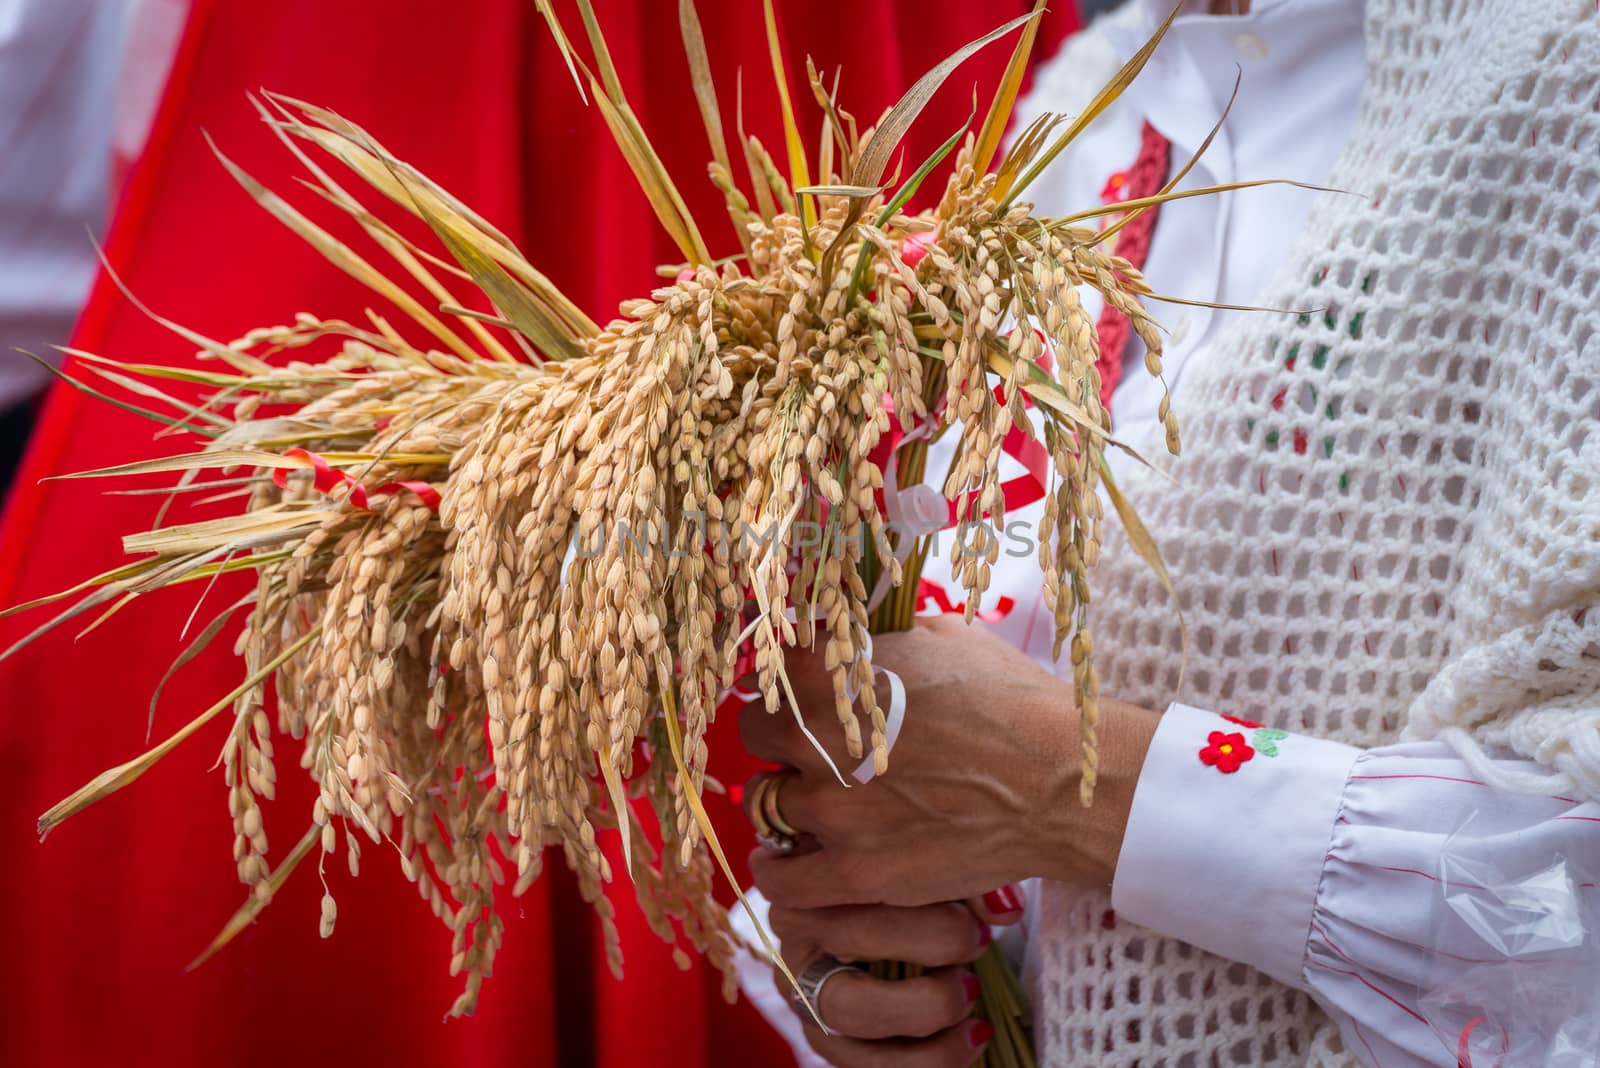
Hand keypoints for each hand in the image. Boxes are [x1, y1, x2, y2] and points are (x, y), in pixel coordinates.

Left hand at [740, 614, 1157, 909]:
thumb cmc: (1011, 700)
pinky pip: (783, 880)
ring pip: (767, 801)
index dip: (786, 681)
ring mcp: (832, 808)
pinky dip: (781, 872)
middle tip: (814, 746)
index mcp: (831, 671)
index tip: (803, 693)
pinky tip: (790, 864)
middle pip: (755, 731)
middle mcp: (816, 737)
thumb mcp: (942, 638)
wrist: (1058, 780)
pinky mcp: (854, 870)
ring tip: (823, 803)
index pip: (769, 669)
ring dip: (791, 799)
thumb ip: (878, 639)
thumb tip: (845, 636)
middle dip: (781, 735)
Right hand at [768, 894, 1023, 1067]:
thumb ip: (964, 881)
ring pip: (848, 1010)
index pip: (853, 873)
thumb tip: (1005, 908)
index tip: (971, 911)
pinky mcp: (820, 1037)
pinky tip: (970, 1037)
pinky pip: (865, 1062)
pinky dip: (926, 1058)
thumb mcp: (931, 873)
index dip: (918, 893)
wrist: (887, 934)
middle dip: (929, 941)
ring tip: (971, 998)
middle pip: (852, 936)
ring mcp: (800, 991)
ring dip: (923, 1008)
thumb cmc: (909, 894)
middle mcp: (795, 932)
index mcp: (814, 876)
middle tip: (976, 943)